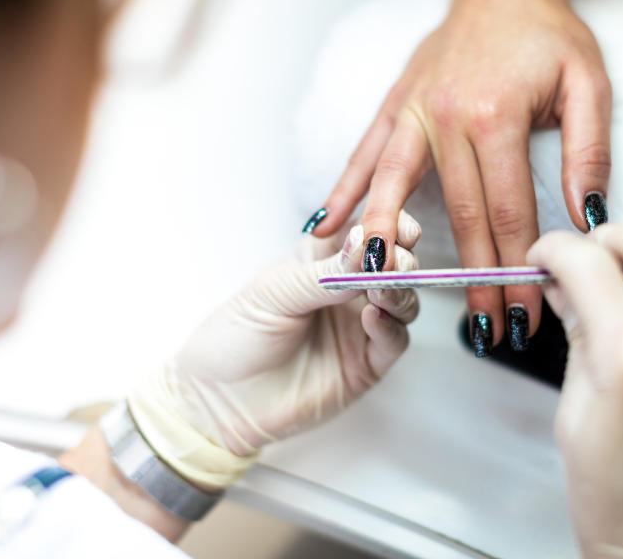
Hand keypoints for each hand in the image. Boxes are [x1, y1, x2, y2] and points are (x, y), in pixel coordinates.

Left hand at [127, 212, 420, 488]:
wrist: (219, 399)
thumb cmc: (236, 336)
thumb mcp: (274, 293)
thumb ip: (325, 272)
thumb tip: (366, 244)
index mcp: (324, 260)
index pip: (369, 230)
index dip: (386, 223)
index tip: (388, 227)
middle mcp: (349, 289)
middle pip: (397, 262)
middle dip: (399, 256)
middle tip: (387, 260)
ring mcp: (360, 326)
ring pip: (403, 300)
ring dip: (399, 290)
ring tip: (380, 289)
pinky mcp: (367, 364)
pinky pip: (395, 341)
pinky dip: (391, 327)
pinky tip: (373, 318)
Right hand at [311, 0, 610, 352]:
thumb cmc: (545, 33)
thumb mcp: (587, 84)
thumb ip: (587, 152)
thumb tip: (586, 216)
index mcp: (496, 116)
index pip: (508, 213)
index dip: (517, 270)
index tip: (524, 312)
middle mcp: (446, 119)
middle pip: (460, 218)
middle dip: (473, 280)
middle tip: (484, 330)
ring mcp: (412, 114)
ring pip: (397, 195)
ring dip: (395, 252)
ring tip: (388, 294)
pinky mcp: (393, 109)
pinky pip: (363, 158)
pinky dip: (345, 195)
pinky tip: (327, 228)